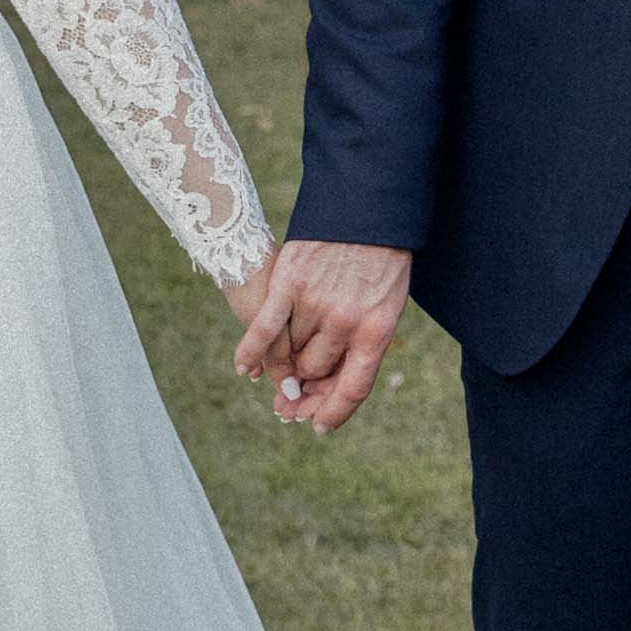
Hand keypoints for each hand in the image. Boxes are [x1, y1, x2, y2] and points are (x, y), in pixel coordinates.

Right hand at [232, 239, 412, 433]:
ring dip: (282, 366)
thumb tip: (331, 380)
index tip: (318, 425)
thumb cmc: (382, 258)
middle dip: (304, 385)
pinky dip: (251, 352)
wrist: (369, 206)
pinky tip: (243, 368)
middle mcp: (346, 323)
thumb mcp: (388, 303)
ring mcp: (316, 304)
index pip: (353, 388)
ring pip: (291, 353)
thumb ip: (363, 340)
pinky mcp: (289, 284)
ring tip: (275, 374)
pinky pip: (264, 330)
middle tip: (291, 396)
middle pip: (315, 372)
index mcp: (377, 331)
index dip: (333, 412)